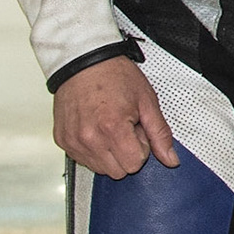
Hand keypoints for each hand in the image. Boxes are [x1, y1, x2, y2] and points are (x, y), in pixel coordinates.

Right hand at [52, 56, 178, 179]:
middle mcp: (89, 138)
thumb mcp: (147, 101)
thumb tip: (171, 160)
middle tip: (125, 128)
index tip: (138, 130)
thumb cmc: (115, 77)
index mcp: (112, 128)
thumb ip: (160, 134)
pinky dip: (93, 150)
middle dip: (127, 153)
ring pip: (100, 169)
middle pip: (118, 171)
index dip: (142, 148)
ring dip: (110, 153)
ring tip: (110, 127)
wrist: (84, 62)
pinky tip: (96, 129)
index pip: (135, 164)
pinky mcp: (62, 141)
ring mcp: (73, 141)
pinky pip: (82, 160)